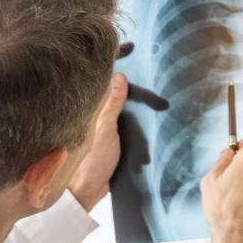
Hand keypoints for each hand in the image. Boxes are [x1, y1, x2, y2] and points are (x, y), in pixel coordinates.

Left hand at [69, 42, 140, 210]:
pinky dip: (139, 120)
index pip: (101, 77)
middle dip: (131, 81)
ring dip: (137, 102)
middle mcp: (94, 114)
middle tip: (152, 66)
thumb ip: (111, 105)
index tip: (130, 47)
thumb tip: (119, 77)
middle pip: (114, 90)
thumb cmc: (88, 164)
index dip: (114, 61)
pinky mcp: (111, 141)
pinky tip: (153, 117)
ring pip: (122, 107)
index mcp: (89, 107)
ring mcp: (103, 127)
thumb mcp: (104, 131)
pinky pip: (127, 124)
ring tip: (157, 91)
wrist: (84, 195)